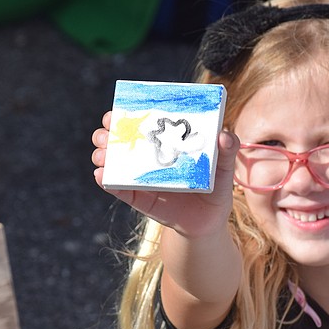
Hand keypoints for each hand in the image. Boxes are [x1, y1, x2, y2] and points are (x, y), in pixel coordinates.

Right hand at [91, 111, 239, 237]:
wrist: (206, 222)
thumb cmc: (215, 188)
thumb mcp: (223, 169)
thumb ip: (227, 151)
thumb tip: (224, 135)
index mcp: (165, 139)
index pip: (142, 119)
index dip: (127, 111)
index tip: (121, 107)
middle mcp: (147, 154)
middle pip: (119, 136)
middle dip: (108, 130)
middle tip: (109, 130)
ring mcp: (139, 175)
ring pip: (111, 159)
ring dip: (102, 153)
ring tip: (103, 154)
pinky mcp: (135, 196)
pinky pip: (116, 187)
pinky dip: (106, 180)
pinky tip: (102, 175)